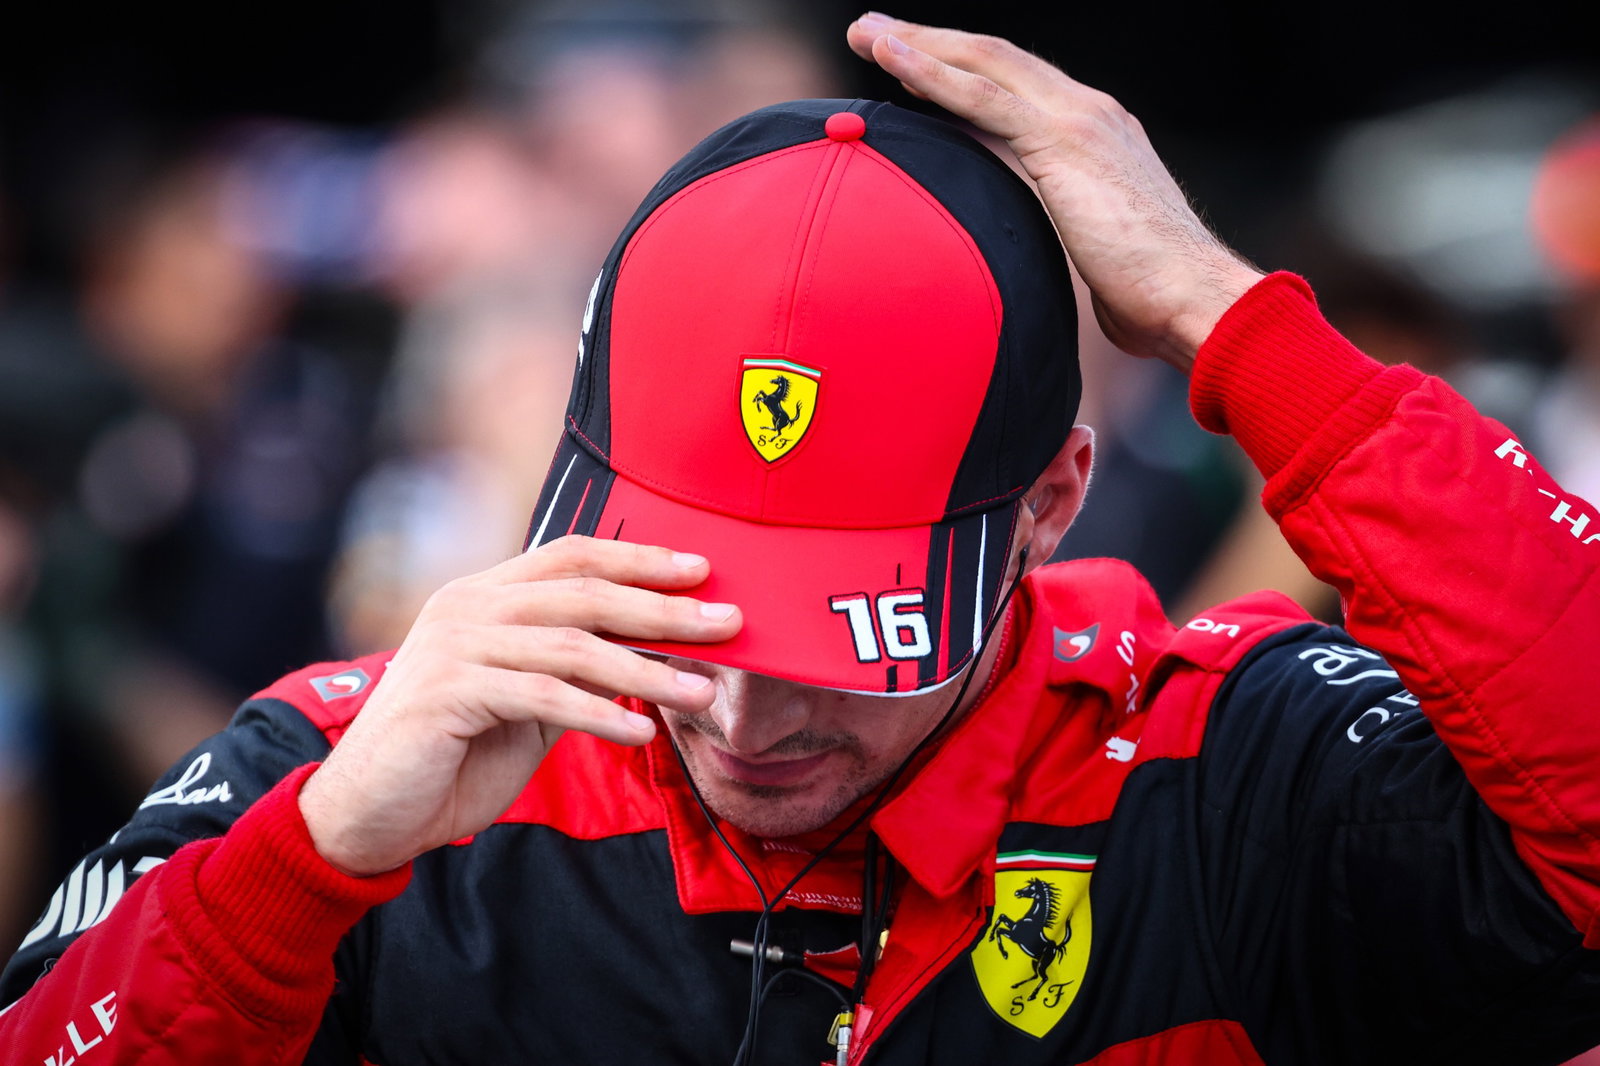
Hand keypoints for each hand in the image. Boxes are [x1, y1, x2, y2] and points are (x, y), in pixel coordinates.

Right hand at [298, 536, 739, 875]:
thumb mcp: (527, 702)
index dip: (640, 559)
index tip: (701, 569)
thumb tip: (654, 652)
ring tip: (702, 692)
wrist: (368, 812)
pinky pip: (542, 696)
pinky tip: (642, 732)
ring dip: (647, 669)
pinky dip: (599, 714)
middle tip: (727, 622)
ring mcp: (453, 647)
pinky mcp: (447, 694)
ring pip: (571, 644)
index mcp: (484, 596)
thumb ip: (575, 669)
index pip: (573, 556)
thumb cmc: (452, 755)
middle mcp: (465, 607)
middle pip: (584, 593)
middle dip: (663, 609)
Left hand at [846, 13, 1264, 371]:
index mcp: (1097, 135)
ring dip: (919, 46)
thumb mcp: (1095, 258)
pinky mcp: (1063, 140)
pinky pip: (982, 96)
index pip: (1017, 88)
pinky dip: (931, 72)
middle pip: (995, 60)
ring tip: (868, 34)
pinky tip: (891, 58)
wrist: (1193, 297)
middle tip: (875, 33)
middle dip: (931, 42)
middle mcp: (1090, 112)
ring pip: (983, 63)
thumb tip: (1029, 274)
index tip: (914, 68)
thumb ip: (1062, 243)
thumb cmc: (1151, 297)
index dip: (964, 72)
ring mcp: (1078, 119)